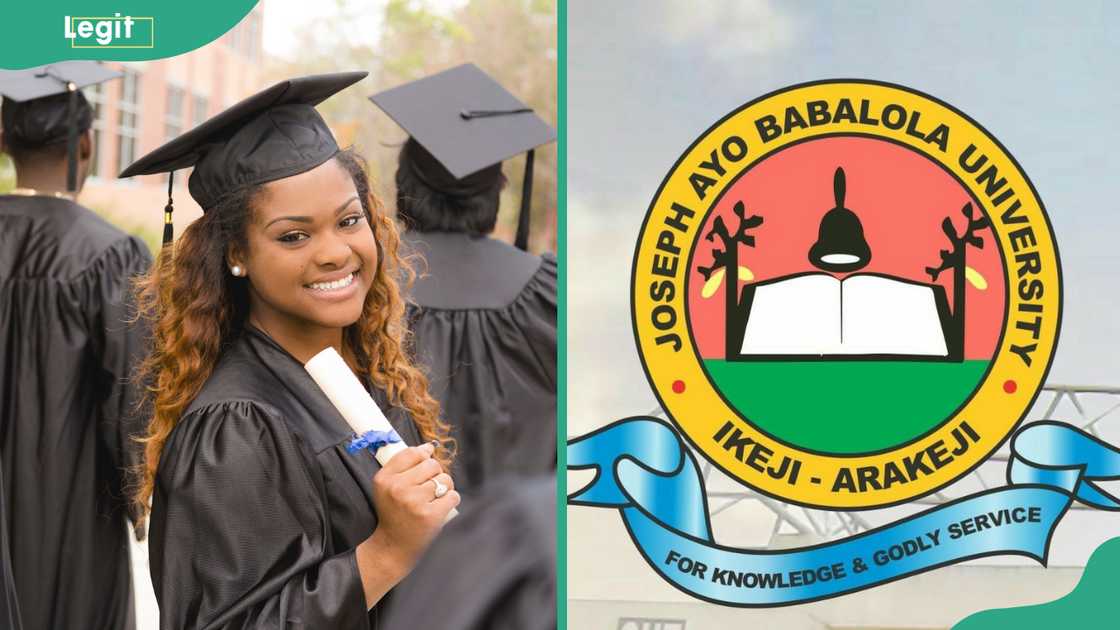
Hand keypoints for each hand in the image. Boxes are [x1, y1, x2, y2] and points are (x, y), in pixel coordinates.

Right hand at [355, 442, 459, 606]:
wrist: (393, 547)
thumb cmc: (393, 514)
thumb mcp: (386, 488)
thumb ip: (402, 465)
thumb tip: (428, 447)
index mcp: (385, 479)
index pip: (412, 453)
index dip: (423, 456)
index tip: (424, 465)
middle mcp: (398, 488)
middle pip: (432, 465)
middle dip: (435, 474)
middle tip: (428, 489)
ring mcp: (414, 502)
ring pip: (445, 480)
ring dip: (445, 488)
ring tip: (434, 499)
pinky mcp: (430, 515)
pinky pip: (453, 496)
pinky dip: (451, 501)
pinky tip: (441, 508)